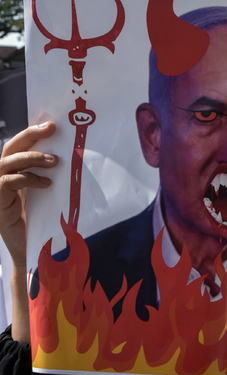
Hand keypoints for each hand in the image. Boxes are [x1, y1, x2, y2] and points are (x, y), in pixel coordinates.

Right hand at [0, 123, 57, 266]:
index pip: (19, 145)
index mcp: (14, 171)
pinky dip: (27, 179)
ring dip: (31, 157)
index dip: (32, 133)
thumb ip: (49, 175)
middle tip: (51, 129)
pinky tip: (45, 183)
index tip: (52, 124)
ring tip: (54, 161)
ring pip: (7, 162)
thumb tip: (71, 155)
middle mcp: (2, 176)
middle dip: (30, 135)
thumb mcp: (45, 193)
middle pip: (10, 147)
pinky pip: (8, 182)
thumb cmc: (41, 221)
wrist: (30, 250)